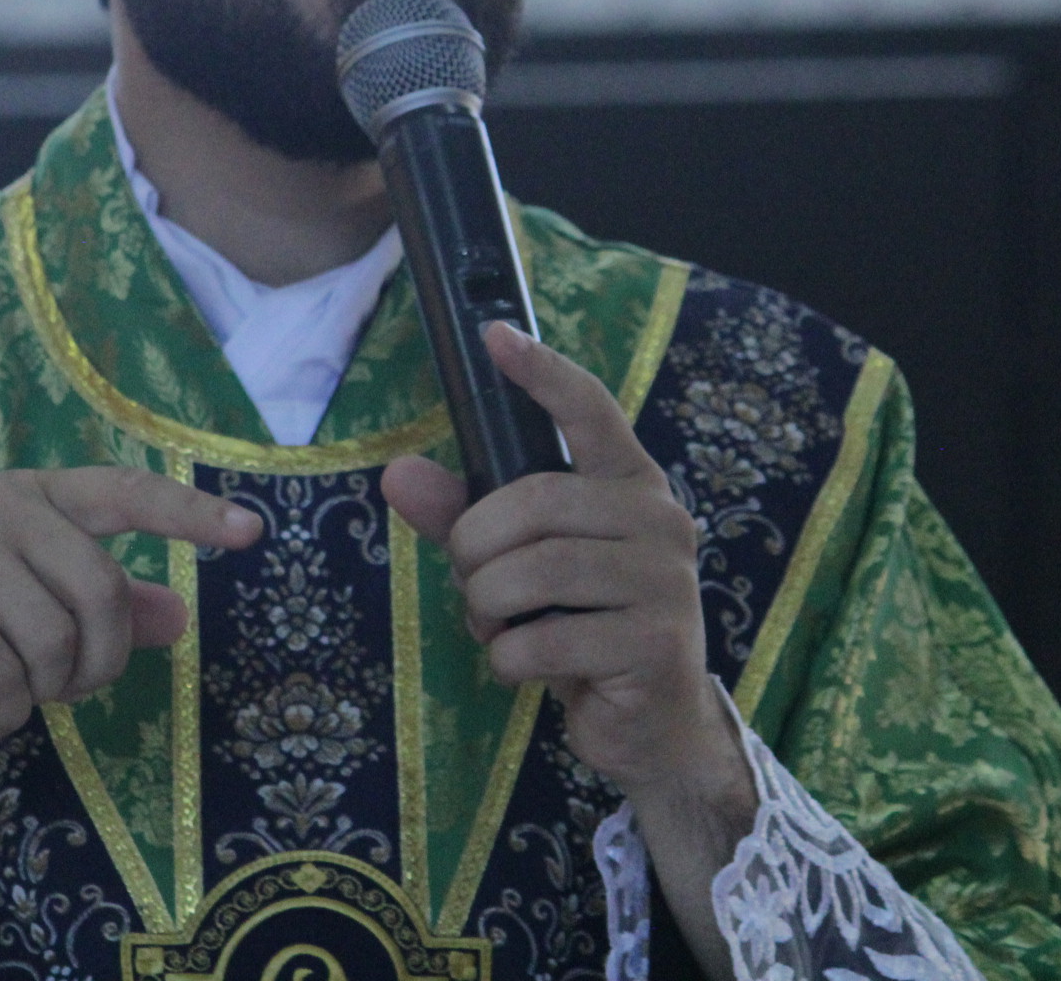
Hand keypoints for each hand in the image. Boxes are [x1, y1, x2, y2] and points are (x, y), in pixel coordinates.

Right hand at [0, 466, 261, 744]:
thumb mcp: (9, 571)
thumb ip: (94, 593)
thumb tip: (178, 620)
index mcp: (31, 495)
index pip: (125, 492)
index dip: (190, 513)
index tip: (252, 532)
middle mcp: (1, 509)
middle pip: (99, 590)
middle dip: (100, 659)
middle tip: (72, 690)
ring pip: (53, 638)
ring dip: (49, 693)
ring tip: (19, 704)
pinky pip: (1, 674)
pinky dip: (5, 715)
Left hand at [380, 322, 742, 807]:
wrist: (652, 724)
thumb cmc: (583, 625)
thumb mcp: (521, 564)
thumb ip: (463, 517)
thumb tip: (397, 474)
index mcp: (630, 485)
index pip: (591, 412)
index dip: (543, 373)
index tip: (494, 336)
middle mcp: (659, 521)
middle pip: (533, 503)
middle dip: (477, 550)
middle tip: (474, 585)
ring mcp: (664, 583)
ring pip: (533, 572)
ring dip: (488, 607)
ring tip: (497, 627)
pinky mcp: (654, 645)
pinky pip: (543, 640)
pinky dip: (508, 658)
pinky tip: (524, 665)